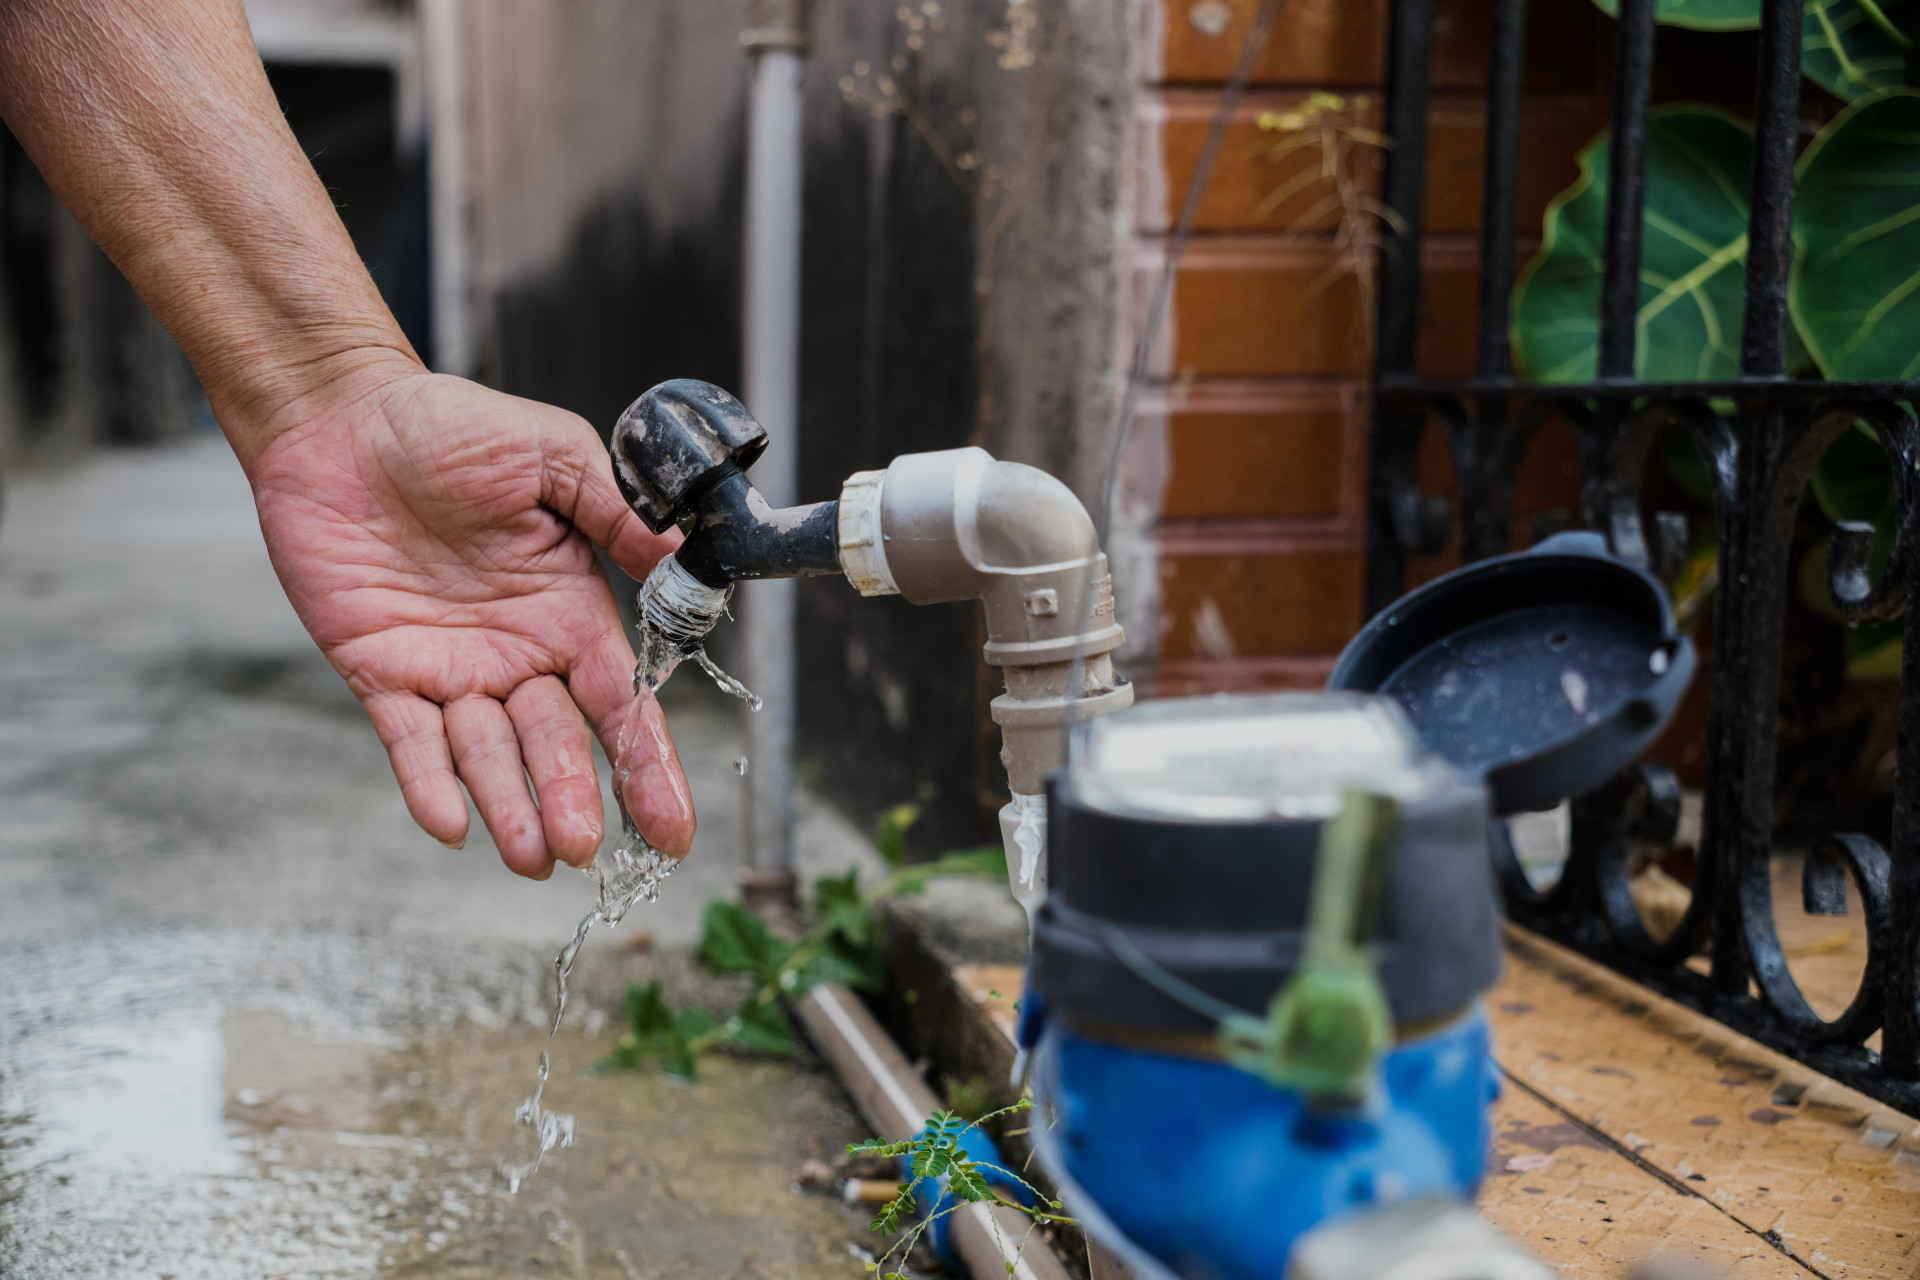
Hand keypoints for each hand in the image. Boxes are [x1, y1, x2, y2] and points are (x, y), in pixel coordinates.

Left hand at [244, 358, 695, 878]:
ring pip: (488, 757)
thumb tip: (679, 553)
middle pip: (557, 745)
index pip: (620, 705)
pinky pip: (409, 741)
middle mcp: (517, 654)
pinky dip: (428, 784)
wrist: (341, 419)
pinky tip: (449, 824)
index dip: (647, 767)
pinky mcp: (381, 671)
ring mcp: (449, 669)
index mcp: (569, 612)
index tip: (669, 828)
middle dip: (574, 798)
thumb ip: (612, 511)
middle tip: (581, 847)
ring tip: (532, 857)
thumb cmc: (448, 427)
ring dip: (511, 808)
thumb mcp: (551, 454)